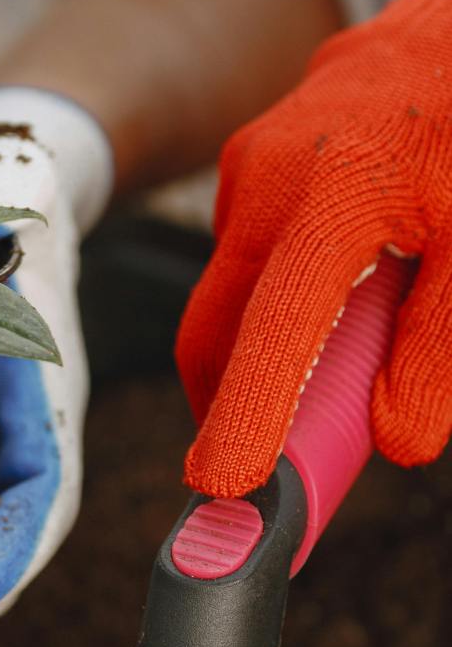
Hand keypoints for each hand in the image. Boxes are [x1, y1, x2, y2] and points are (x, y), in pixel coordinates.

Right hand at [178, 0, 451, 498]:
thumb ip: (443, 344)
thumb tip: (398, 440)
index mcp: (333, 194)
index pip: (275, 332)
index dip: (246, 418)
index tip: (225, 487)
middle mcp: (267, 176)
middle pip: (217, 327)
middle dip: (230, 403)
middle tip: (262, 464)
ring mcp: (250, 163)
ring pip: (234, 291)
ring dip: (264, 345)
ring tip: (332, 363)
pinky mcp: (253, 159)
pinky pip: (250, 252)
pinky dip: (280, 296)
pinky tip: (340, 291)